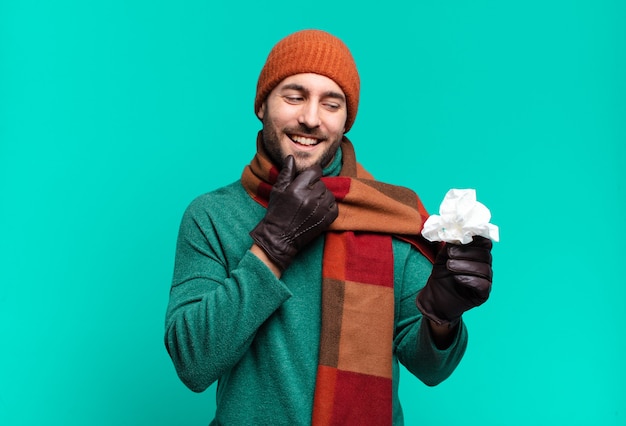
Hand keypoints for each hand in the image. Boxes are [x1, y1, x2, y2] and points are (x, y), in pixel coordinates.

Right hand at [250, 156, 337, 270]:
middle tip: (306, 194)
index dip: (312, 173)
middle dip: (315, 186)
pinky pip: (335, 206)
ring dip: (322, 196)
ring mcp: (320, 210)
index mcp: (298, 188)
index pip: (315, 171)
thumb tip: (291, 157)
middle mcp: (310, 198)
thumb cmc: (277, 213)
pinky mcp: (326, 220)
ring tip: (311, 203)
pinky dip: (329, 206)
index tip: (308, 178)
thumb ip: (287, 173)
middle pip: (322, 183)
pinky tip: (318, 209)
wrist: (279, 237)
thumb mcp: (278, 190)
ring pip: (329, 194)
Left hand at [416, 236, 492, 326]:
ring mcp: (486, 281)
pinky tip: (457, 278)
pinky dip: (470, 279)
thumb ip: (451, 244)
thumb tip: (455, 232)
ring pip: (485, 269)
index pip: (485, 242)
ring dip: (466, 265)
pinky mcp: (483, 294)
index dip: (476, 238)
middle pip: (486, 255)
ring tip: (449, 265)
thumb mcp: (443, 256)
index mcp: (477, 255)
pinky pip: (484, 285)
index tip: (460, 237)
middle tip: (450, 253)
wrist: (435, 298)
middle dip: (467, 252)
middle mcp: (484, 266)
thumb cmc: (441, 275)